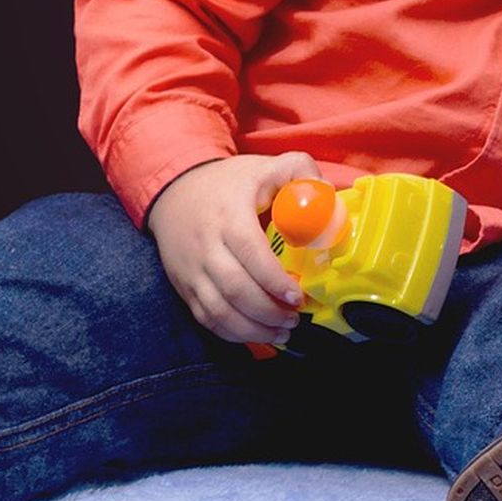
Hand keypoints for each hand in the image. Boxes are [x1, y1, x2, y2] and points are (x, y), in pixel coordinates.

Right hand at [145, 152, 315, 343]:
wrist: (175, 191)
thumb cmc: (229, 183)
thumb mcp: (265, 167)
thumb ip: (300, 172)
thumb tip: (327, 197)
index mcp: (229, 215)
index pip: (250, 252)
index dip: (274, 280)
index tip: (298, 296)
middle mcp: (205, 246)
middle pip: (235, 289)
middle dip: (269, 311)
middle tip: (296, 318)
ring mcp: (192, 270)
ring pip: (219, 311)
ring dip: (253, 329)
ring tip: (283, 331)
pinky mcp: (184, 286)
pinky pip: (206, 318)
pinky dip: (233, 333)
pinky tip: (258, 333)